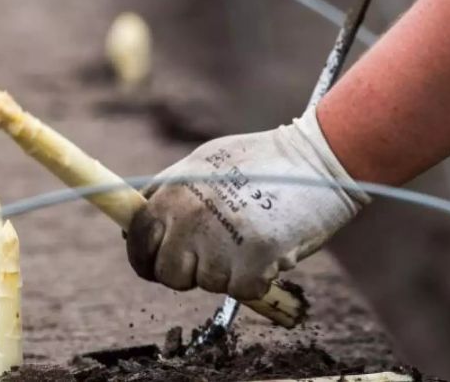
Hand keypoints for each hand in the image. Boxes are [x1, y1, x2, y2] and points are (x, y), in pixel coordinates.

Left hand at [125, 107, 369, 299]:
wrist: (319, 159)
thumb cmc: (259, 161)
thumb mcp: (200, 163)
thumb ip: (165, 193)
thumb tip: (131, 227)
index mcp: (172, 193)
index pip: (138, 240)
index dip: (145, 258)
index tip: (157, 263)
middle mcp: (189, 219)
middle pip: (167, 273)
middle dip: (186, 272)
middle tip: (213, 255)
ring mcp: (219, 241)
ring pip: (207, 284)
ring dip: (227, 272)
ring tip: (247, 238)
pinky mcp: (253, 261)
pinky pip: (242, 291)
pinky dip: (256, 279)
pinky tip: (268, 249)